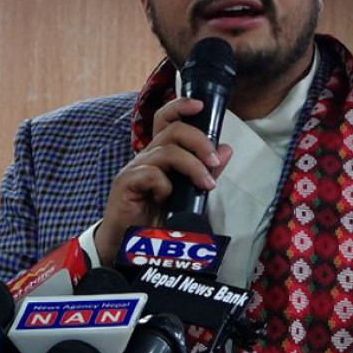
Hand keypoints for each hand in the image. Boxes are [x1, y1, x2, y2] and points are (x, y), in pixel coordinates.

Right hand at [95, 98, 232, 264]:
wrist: (128, 245)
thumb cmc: (157, 218)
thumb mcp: (188, 194)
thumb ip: (205, 171)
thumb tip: (227, 149)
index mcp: (159, 153)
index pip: (165, 119)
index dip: (181, 106)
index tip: (201, 106)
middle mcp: (146, 156)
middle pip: (173, 130)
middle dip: (200, 141)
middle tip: (214, 162)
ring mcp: (134, 168)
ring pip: (167, 151)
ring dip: (192, 166)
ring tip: (206, 185)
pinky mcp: (125, 183)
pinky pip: (152, 174)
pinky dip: (165, 185)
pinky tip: (166, 199)